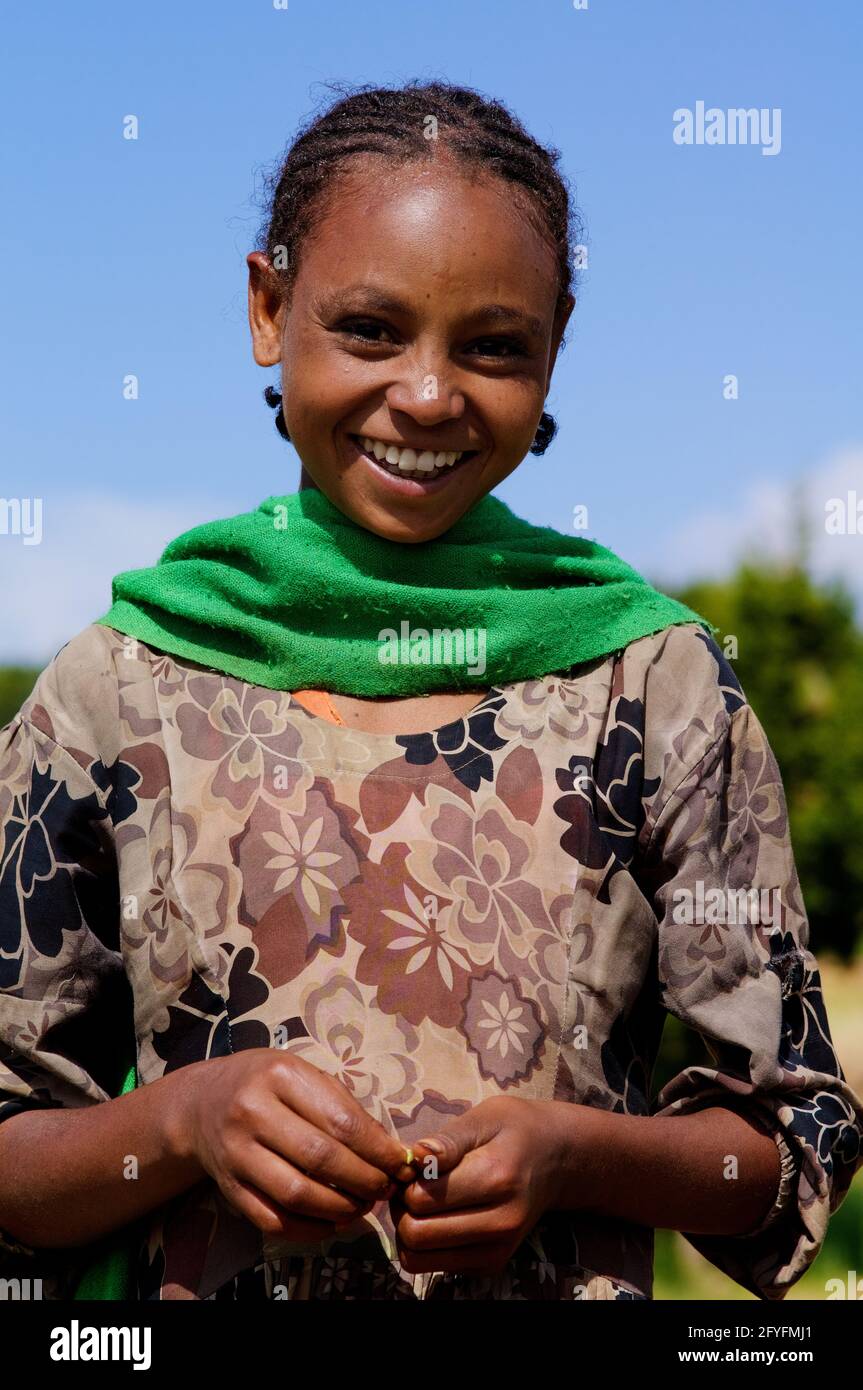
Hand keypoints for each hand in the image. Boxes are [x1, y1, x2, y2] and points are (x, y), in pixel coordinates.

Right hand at [184, 1049, 414, 1241]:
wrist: (203, 1103)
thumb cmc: (267, 1085)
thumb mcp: (303, 1075)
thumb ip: (344, 1107)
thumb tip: (390, 1151)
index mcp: (280, 1076)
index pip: (341, 1121)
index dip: (378, 1149)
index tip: (402, 1164)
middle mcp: (253, 1112)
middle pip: (321, 1159)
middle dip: (364, 1180)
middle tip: (386, 1189)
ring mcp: (236, 1153)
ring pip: (297, 1194)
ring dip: (340, 1208)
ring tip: (362, 1205)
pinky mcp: (229, 1188)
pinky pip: (273, 1220)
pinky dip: (309, 1229)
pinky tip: (332, 1221)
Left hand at [392, 1096, 567, 1275]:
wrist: (556, 1160)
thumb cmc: (514, 1131)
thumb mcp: (485, 1117)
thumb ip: (449, 1139)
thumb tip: (416, 1156)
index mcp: (496, 1178)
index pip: (421, 1198)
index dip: (405, 1180)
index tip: (415, 1166)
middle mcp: (500, 1222)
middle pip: (416, 1234)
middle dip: (401, 1208)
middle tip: (412, 1186)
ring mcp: (498, 1249)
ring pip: (420, 1259)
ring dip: (409, 1231)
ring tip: (423, 1203)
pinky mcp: (492, 1265)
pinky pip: (435, 1267)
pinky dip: (426, 1246)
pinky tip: (440, 1218)